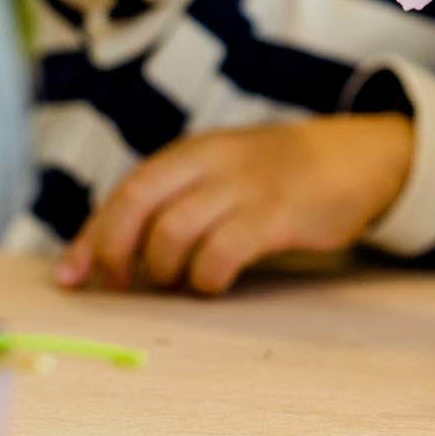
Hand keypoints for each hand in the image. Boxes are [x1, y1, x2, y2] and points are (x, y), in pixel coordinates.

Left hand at [55, 116, 412, 296]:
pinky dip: (207, 278)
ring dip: (164, 269)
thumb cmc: (283, 174)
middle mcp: (214, 162)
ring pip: (173, 233)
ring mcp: (247, 186)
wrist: (360, 156)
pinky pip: (222, 253)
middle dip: (116, 253)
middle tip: (124, 284)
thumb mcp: (227, 168)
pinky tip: (216, 283)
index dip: (91, 237)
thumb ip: (180, 195)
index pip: (126, 191)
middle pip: (137, 206)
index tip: (74, 277)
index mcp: (196, 151)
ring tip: (181, 280)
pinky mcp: (278, 214)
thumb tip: (111, 250)